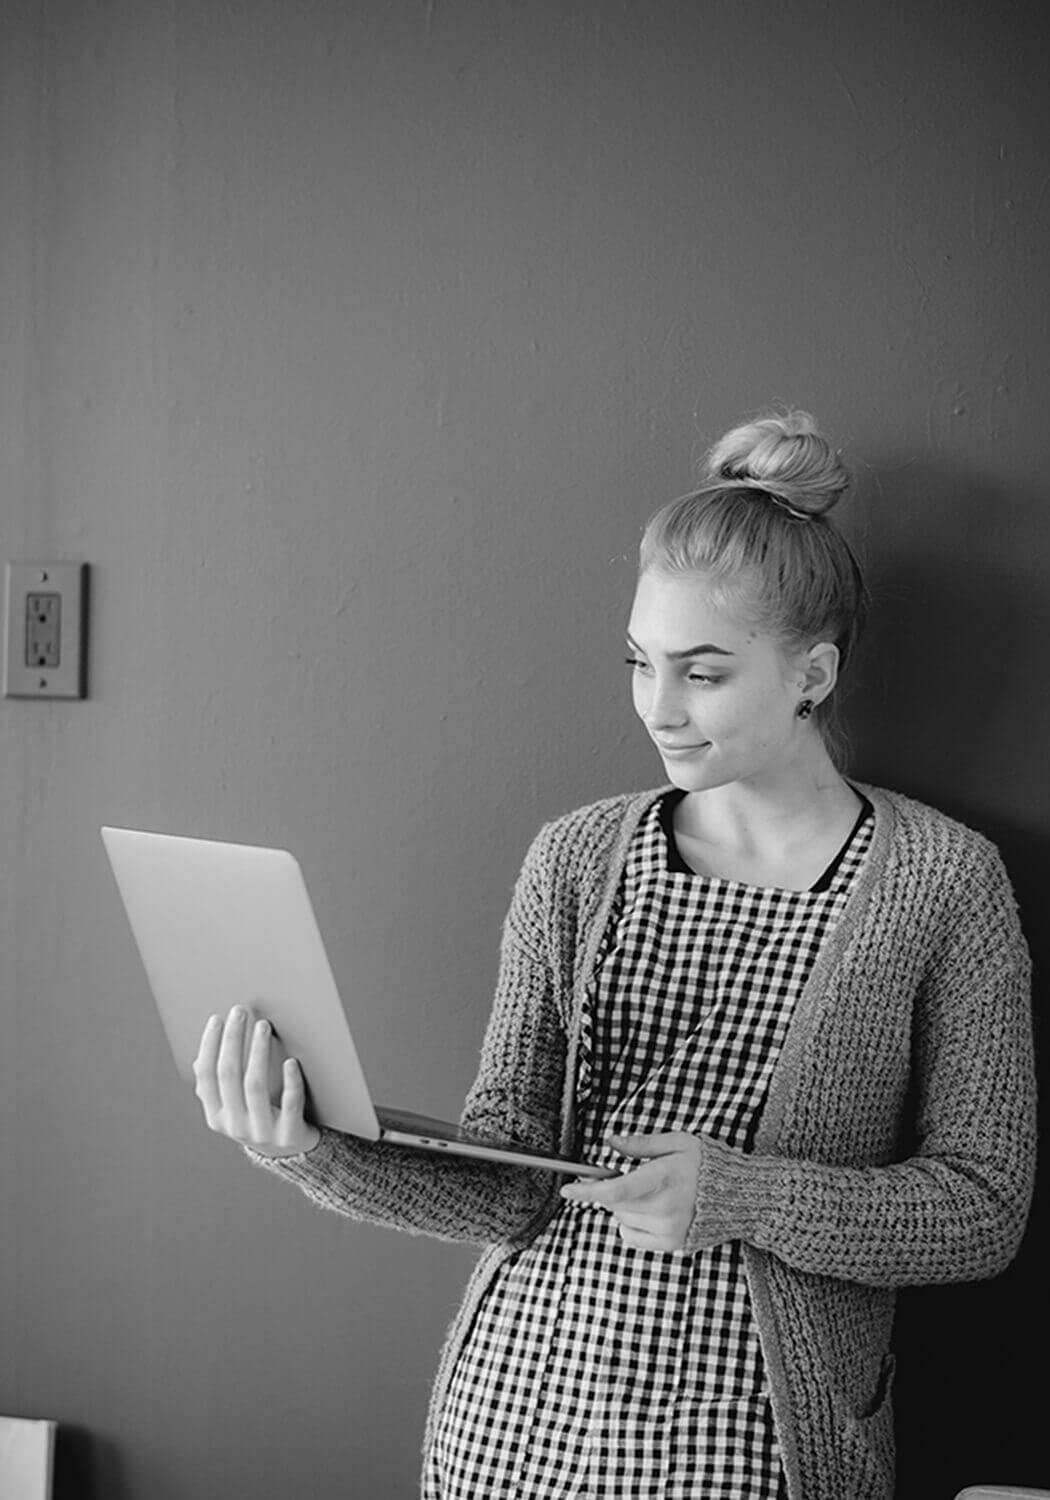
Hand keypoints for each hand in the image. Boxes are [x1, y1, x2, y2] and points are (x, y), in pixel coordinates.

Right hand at [192, 1006, 319, 1157]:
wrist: (290, 1151)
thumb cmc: (259, 1116)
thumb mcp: (233, 1106)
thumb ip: (218, 1085)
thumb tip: (199, 1058)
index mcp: (217, 1116)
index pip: (206, 1076)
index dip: (209, 1046)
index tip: (217, 1018)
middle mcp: (235, 1125)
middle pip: (229, 1076)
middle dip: (232, 1040)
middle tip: (240, 1012)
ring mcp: (262, 1132)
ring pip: (255, 1086)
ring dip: (258, 1052)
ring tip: (263, 1026)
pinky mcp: (289, 1134)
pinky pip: (289, 1104)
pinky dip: (290, 1082)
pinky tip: (292, 1061)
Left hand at [559, 1131, 701, 1251]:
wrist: (741, 1195)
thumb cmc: (710, 1164)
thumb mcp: (678, 1142)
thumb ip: (641, 1144)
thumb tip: (610, 1141)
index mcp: (664, 1179)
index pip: (615, 1191)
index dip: (587, 1191)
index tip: (568, 1189)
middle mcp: (664, 1210)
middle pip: (615, 1206)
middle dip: (609, 1189)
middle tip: (618, 1174)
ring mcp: (668, 1231)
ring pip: (622, 1221)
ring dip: (622, 1206)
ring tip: (646, 1191)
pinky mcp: (672, 1244)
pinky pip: (633, 1238)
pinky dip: (631, 1224)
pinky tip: (648, 1210)